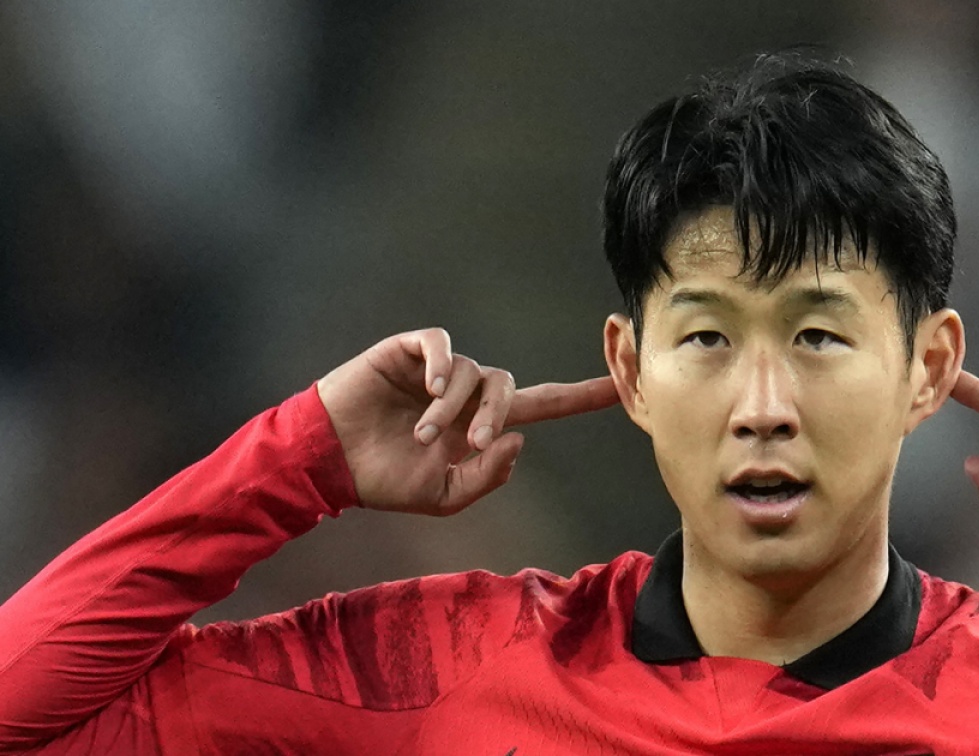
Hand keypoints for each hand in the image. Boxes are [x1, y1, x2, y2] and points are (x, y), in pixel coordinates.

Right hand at [316, 328, 618, 515]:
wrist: (328, 465)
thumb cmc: (383, 479)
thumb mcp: (444, 495)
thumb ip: (487, 476)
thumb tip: (519, 439)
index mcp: (479, 423)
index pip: (543, 404)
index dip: (580, 396)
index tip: (619, 385)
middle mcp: (465, 392)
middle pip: (507, 384)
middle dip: (494, 413)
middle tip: (468, 443)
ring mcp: (435, 370)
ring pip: (470, 369)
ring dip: (452, 406)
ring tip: (421, 433)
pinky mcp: (406, 353)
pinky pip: (438, 341)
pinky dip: (439, 362)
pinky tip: (426, 388)